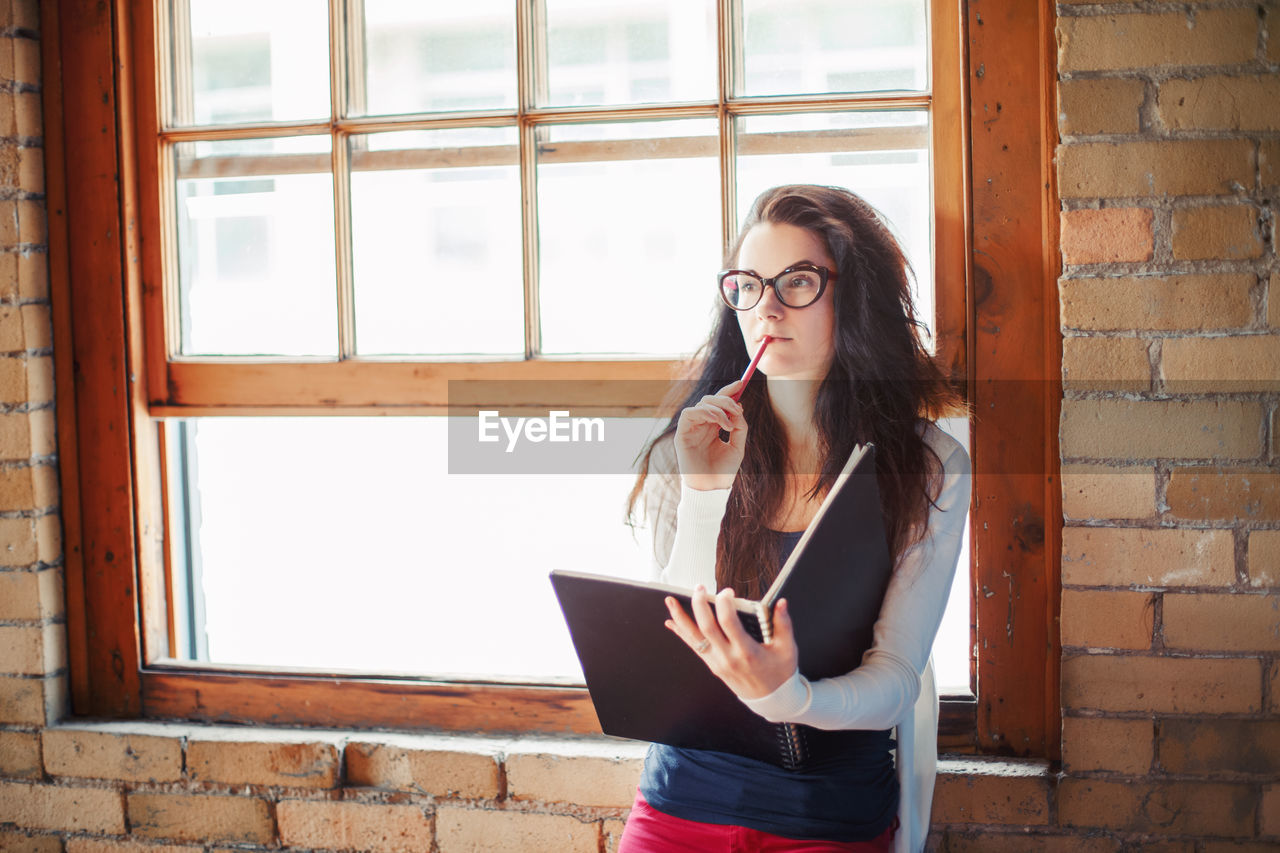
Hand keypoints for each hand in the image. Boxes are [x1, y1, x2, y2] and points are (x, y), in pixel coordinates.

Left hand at [664, 585, 798, 700]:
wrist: (772, 699)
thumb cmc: (780, 673)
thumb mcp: (787, 649)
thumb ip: (783, 624)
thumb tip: (781, 603)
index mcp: (747, 652)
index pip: (729, 624)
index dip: (724, 604)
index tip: (727, 592)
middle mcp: (728, 657)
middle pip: (707, 628)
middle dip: (700, 605)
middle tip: (699, 588)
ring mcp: (717, 662)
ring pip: (694, 637)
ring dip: (681, 618)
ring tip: (670, 601)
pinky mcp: (712, 664)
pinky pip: (694, 646)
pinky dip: (682, 632)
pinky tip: (672, 622)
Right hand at [674, 380, 746, 490]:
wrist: (712, 488)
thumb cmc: (723, 470)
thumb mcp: (738, 446)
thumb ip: (739, 427)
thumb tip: (738, 408)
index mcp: (713, 427)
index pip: (719, 404)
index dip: (728, 391)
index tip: (741, 383)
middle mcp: (701, 425)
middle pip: (710, 400)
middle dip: (725, 400)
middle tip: (738, 409)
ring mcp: (691, 429)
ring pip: (701, 404)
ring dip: (717, 408)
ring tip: (728, 423)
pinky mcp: (682, 435)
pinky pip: (689, 413)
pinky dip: (704, 412)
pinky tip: (717, 422)